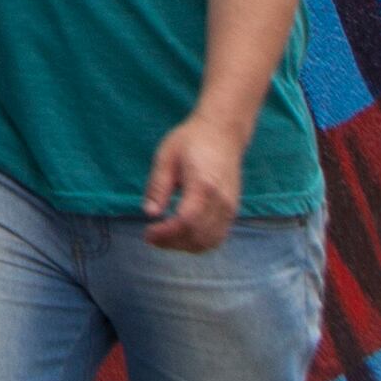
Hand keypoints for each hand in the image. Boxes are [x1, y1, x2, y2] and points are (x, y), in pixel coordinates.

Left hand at [141, 115, 247, 253]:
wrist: (222, 134)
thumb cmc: (191, 141)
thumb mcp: (166, 157)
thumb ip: (158, 186)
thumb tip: (149, 213)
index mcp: (203, 186)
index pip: (186, 221)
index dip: (166, 233)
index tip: (147, 233)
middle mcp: (221, 201)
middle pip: (198, 236)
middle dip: (172, 243)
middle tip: (151, 238)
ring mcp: (230, 208)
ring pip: (210, 241)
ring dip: (185, 246)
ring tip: (164, 239)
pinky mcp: (232, 210)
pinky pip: (218, 236)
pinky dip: (200, 243)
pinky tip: (182, 236)